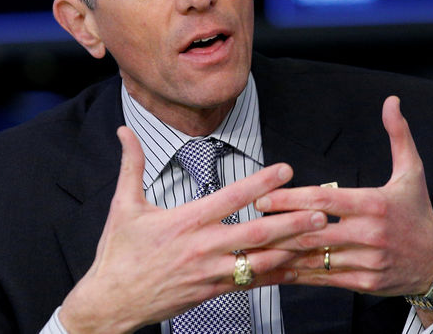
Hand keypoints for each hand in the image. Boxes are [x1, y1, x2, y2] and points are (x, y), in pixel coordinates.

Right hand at [59, 126, 327, 333]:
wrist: (112, 302)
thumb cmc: (118, 253)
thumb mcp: (123, 205)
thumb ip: (131, 165)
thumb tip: (124, 130)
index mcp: (186, 221)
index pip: (231, 197)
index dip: (260, 183)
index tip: (285, 170)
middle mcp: (203, 247)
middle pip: (256, 232)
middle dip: (291, 222)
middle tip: (320, 212)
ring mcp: (210, 272)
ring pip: (260, 260)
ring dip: (291, 248)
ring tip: (317, 238)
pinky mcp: (212, 291)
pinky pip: (250, 283)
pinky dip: (274, 275)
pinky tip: (294, 268)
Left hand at [254, 96, 432, 297]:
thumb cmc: (418, 213)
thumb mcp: (412, 172)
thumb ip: (398, 135)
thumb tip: (391, 101)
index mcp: (374, 204)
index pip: (323, 199)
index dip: (290, 199)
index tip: (263, 197)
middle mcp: (369, 234)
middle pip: (312, 230)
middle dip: (278, 226)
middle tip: (250, 221)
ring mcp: (366, 261)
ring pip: (315, 258)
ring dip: (283, 253)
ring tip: (256, 247)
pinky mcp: (364, 284)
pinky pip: (324, 278)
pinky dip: (298, 274)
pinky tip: (278, 269)